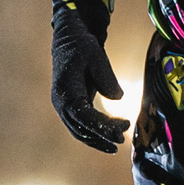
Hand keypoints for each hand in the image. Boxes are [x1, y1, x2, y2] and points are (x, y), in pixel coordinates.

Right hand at [51, 9, 128, 152]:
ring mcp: (63, 107)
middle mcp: (60, 102)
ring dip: (98, 140)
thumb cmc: (83, 47)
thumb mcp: (97, 57)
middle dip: (102, 137)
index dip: (102, 126)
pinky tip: (108, 139)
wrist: (69, 41)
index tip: (121, 129)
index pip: (83, 115)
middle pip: (80, 128)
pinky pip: (80, 127)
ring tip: (117, 143)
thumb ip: (107, 78)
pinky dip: (94, 135)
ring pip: (79, 131)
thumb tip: (118, 98)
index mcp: (65, 90)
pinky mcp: (69, 108)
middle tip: (123, 139)